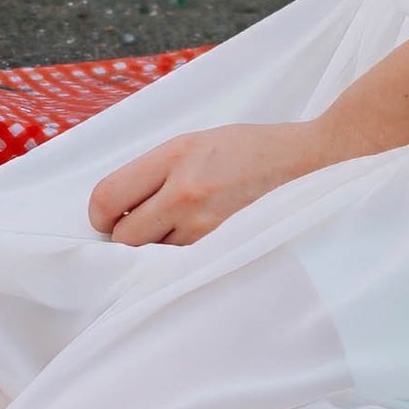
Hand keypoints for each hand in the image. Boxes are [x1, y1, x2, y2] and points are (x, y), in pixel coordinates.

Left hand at [87, 121, 325, 245]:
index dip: (99, 215)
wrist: (308, 163)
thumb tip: (114, 209)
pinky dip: (180, 261)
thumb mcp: (194, 143)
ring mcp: (208, 226)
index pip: (108, 197)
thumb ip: (153, 172)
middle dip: (125, 237)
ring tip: (178, 230)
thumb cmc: (248, 150)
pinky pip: (183, 266)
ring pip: (153, 258)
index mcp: (176, 156)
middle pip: (125, 238)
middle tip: (141, 227)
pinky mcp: (226, 249)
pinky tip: (196, 242)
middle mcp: (187, 192)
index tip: (108, 217)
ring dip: (156, 250)